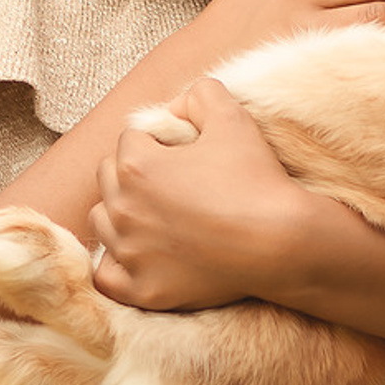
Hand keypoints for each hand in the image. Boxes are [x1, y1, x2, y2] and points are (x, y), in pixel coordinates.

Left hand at [90, 79, 315, 310]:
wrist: (281, 243)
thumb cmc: (255, 179)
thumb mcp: (231, 116)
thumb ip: (199, 94)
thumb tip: (176, 106)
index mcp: (136, 165)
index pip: (130, 140)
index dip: (158, 142)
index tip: (184, 154)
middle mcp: (123, 209)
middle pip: (110, 178)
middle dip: (134, 173)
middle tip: (174, 182)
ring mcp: (131, 254)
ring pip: (103, 222)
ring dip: (123, 214)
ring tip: (160, 216)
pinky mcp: (144, 290)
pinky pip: (106, 276)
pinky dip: (117, 264)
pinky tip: (141, 254)